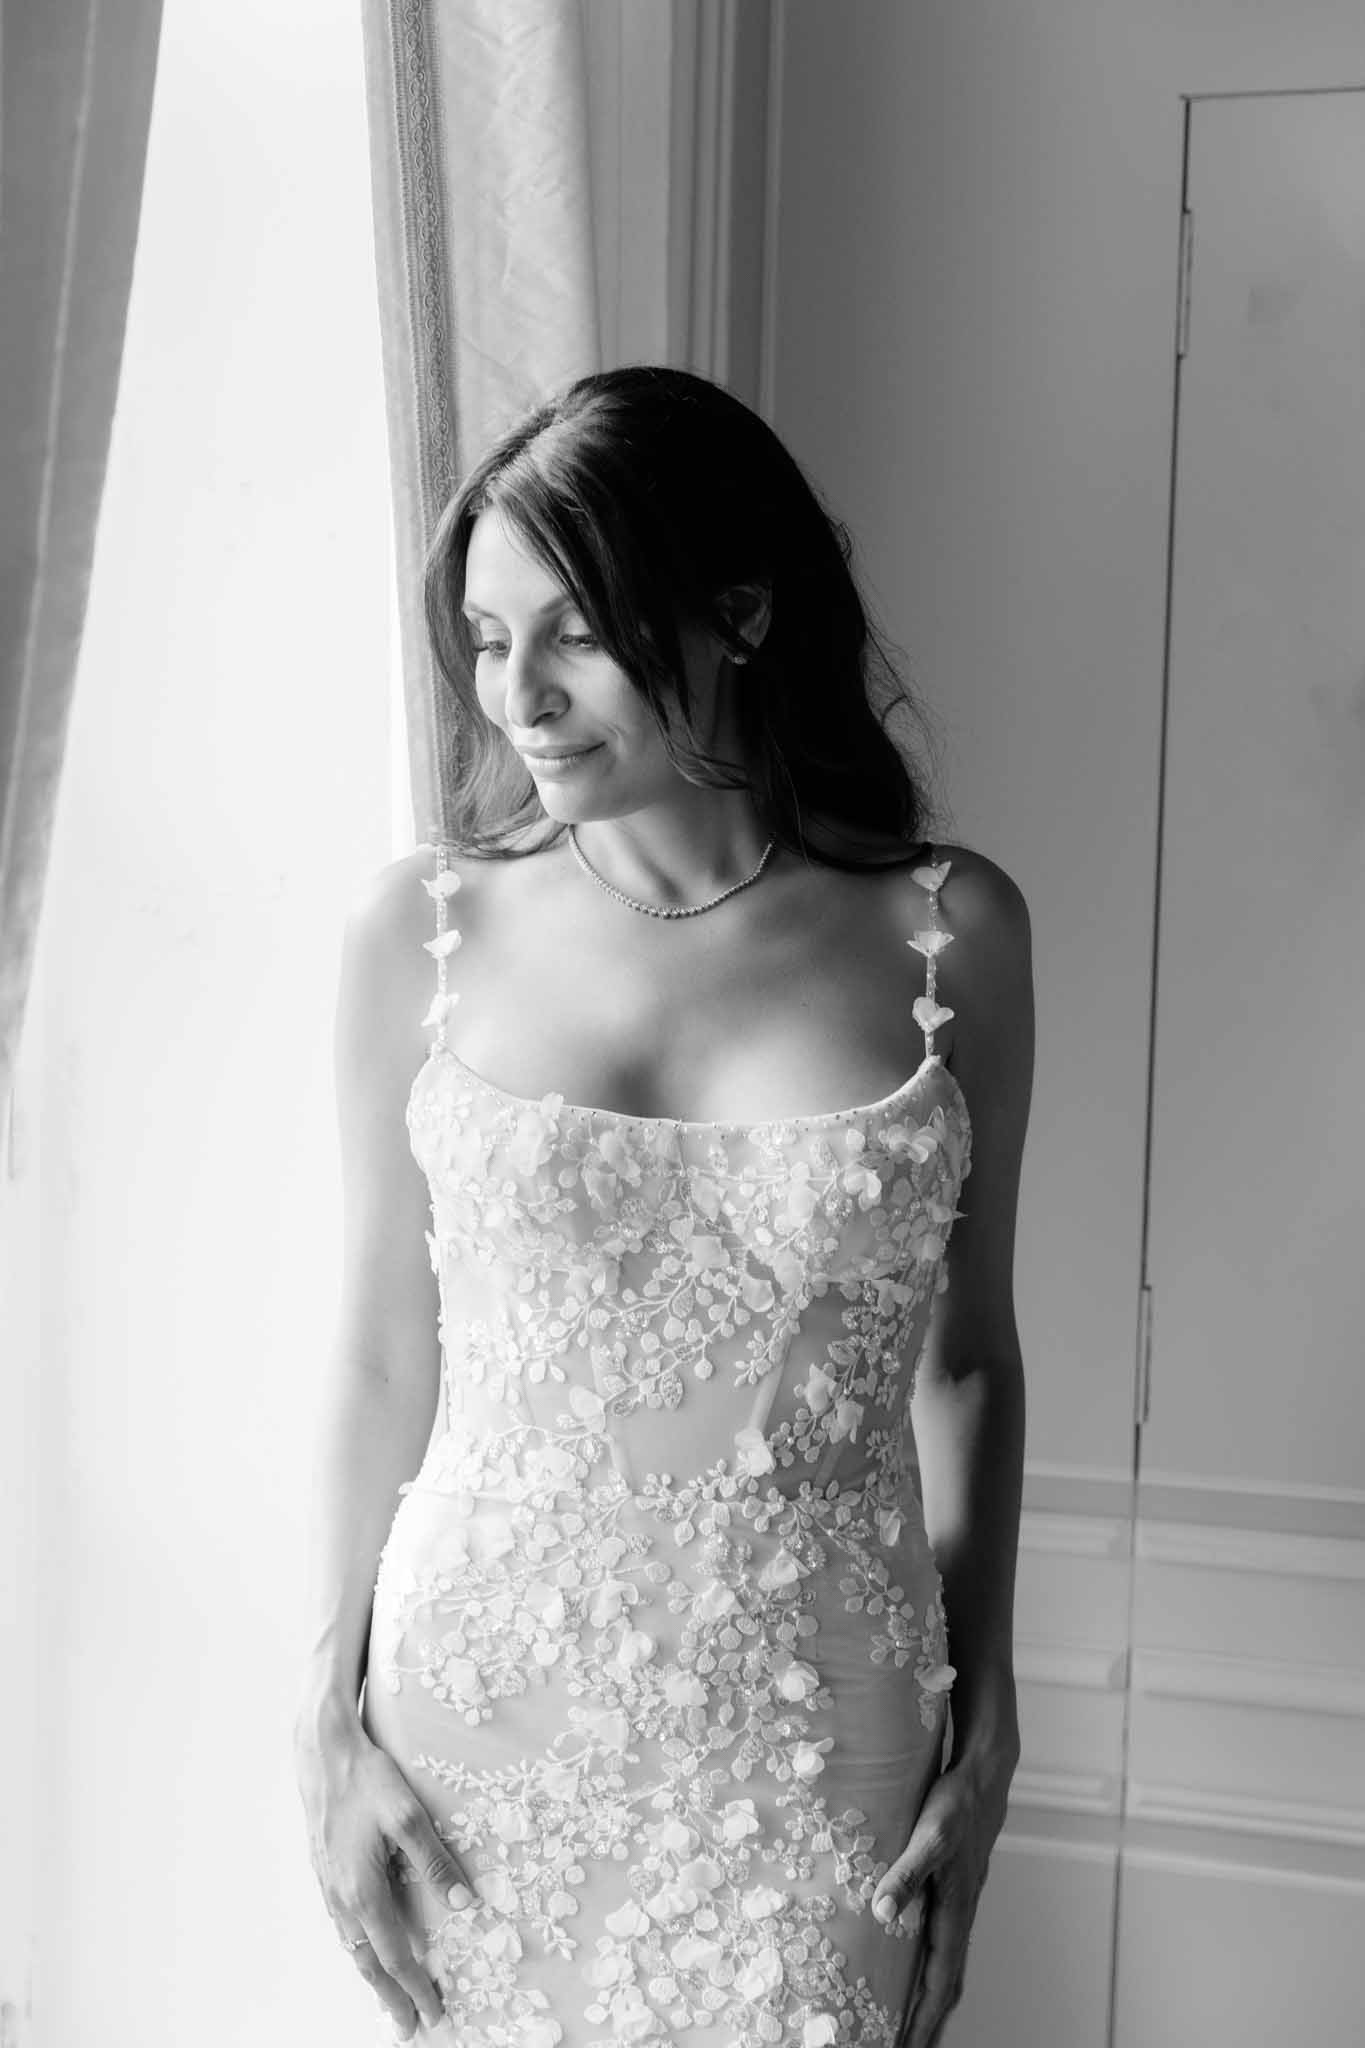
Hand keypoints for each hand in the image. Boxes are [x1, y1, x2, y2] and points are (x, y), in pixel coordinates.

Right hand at [295, 1703, 472, 2039]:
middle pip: (367, 1963)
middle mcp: (341, 1898)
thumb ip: (435, 1862)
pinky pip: (341, 1925)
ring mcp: (328, 1886)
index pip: (394, 1955)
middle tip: (408, 2028)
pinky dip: (356, 1948)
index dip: (415, 1987)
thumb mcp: (408, 1816)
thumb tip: (463, 1903)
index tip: (433, 2014)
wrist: (321, 1751)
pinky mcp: (324, 1871)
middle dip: (390, 1997)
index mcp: (363, 1891)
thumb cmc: (367, 1779)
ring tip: (389, 1997)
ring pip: (351, 1946)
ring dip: (371, 1975)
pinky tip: (365, 1945)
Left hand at [871, 1718, 1018, 2047]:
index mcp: (956, 1910)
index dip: (924, 2019)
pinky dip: (931, 1969)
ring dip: (930, 2000)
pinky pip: (943, 1943)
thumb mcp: (930, 1834)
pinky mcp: (954, 1889)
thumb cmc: (957, 1802)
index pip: (939, 1981)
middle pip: (946, 1984)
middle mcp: (960, 1914)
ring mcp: (959, 1903)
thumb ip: (907, 1871)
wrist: (984, 1773)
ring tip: (911, 2028)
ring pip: (946, 1965)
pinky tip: (916, 1967)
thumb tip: (882, 1911)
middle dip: (928, 2023)